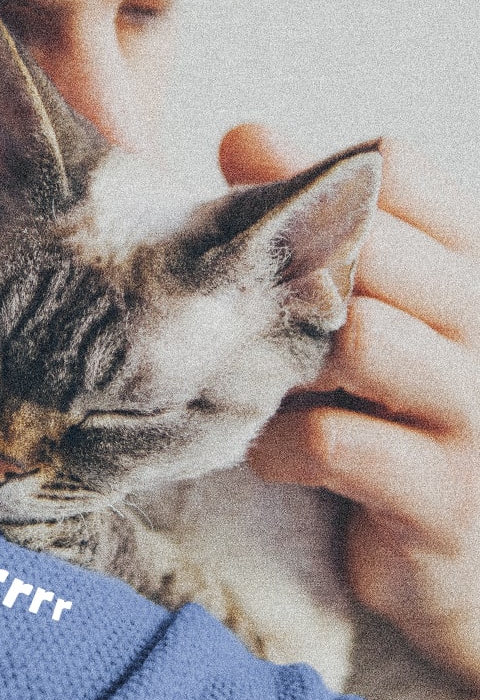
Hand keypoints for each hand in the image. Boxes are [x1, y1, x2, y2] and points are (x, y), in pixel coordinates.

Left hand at [220, 124, 479, 691]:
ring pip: (362, 339)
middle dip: (291, 271)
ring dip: (285, 363)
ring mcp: (478, 415)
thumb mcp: (368, 313)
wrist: (469, 565)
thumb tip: (242, 134)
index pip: (402, 169)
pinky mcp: (445, 500)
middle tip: (248, 313)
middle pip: (375, 245)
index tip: (249, 198)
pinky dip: (280, 445)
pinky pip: (336, 443)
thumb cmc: (394, 417)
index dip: (316, 174)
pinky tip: (273, 454)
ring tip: (266, 387)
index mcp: (469, 270)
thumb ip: (321, 232)